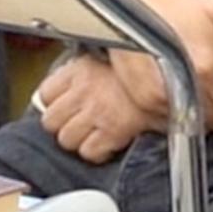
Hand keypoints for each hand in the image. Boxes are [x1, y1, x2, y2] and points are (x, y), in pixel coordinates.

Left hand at [38, 53, 161, 163]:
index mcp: (79, 71)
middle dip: (59, 124)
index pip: (45, 94)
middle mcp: (84, 93)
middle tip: (72, 122)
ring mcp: (96, 114)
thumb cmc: (139, 69)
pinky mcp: (112, 133)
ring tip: (87, 134)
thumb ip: (82, 69)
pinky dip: (94, 152)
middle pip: (51, 121)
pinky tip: (102, 144)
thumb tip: (68, 77)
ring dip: (75, 140)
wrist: (167, 80)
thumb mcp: (104, 59)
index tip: (58, 105)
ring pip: (66, 140)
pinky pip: (89, 152)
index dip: (51, 103)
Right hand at [110, 0, 212, 130]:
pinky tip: (177, 93)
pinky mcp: (140, 106)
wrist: (128, 6)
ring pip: (196, 126)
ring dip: (203, 114)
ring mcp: (158, 100)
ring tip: (198, 89)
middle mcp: (182, 88)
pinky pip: (170, 126)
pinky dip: (178, 115)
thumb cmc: (176, 8)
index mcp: (206, 66)